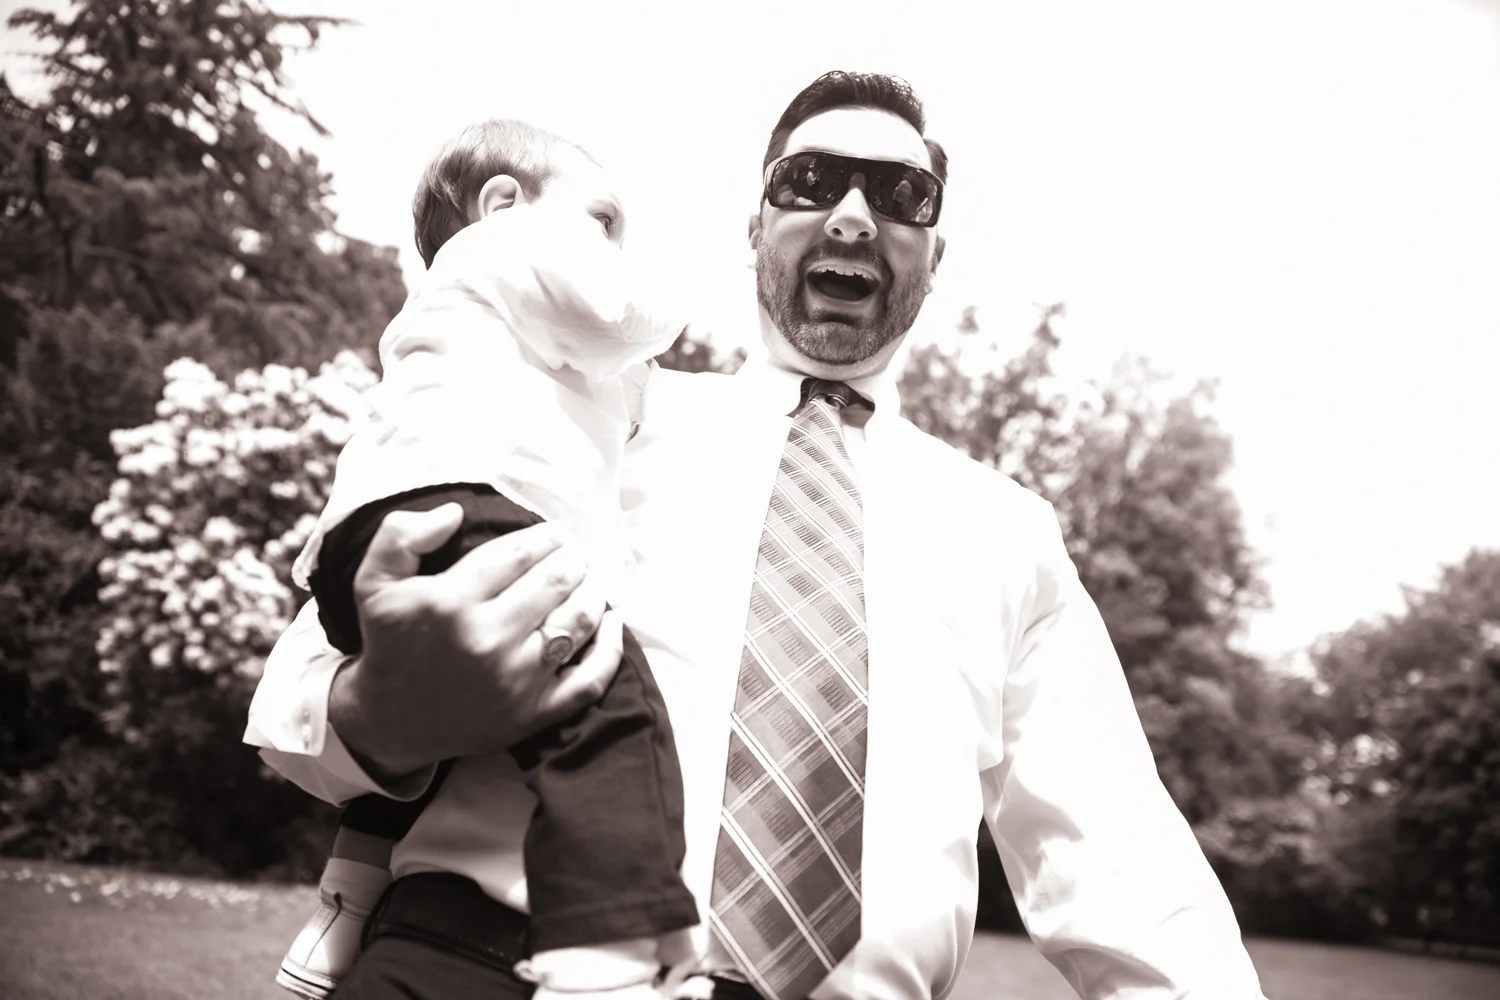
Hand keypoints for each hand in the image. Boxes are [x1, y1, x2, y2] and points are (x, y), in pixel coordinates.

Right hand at [328, 504, 620, 782]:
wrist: (391, 722)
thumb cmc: (390, 643)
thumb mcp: (374, 583)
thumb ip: (402, 535)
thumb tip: (454, 512)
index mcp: (450, 603)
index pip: (517, 554)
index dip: (543, 538)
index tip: (554, 533)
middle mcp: (487, 640)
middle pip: (555, 582)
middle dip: (573, 559)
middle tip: (575, 554)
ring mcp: (515, 680)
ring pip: (577, 621)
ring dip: (594, 591)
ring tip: (591, 578)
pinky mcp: (535, 713)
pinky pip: (591, 678)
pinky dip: (611, 646)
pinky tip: (613, 620)